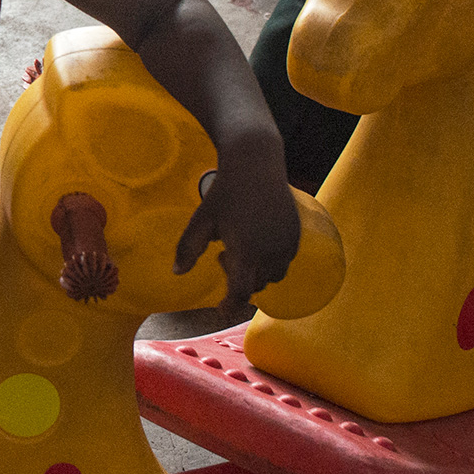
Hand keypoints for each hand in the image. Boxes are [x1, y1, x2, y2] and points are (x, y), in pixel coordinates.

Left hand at [177, 137, 300, 303]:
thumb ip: (188, 248)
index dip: (230, 305)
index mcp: (246, 251)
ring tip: (240, 245)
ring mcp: (287, 244)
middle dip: (239, 279)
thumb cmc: (224, 193)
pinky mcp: (296, 235)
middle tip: (222, 254)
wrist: (256, 164)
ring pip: (272, 276)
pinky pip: (284, 261)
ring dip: (255, 272)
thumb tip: (177, 273)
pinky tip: (255, 239)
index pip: (241, 292)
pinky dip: (269, 260)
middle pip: (256, 286)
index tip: (220, 309)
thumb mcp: (201, 220)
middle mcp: (271, 252)